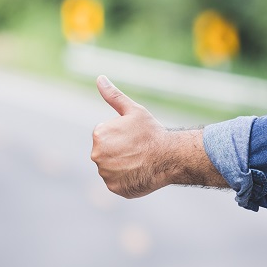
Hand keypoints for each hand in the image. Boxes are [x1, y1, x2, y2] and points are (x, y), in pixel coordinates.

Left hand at [89, 76, 222, 197]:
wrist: (169, 157)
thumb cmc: (152, 132)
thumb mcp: (133, 110)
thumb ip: (113, 95)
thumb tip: (99, 78)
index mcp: (99, 134)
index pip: (105, 135)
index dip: (121, 135)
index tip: (134, 137)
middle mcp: (97, 155)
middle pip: (106, 152)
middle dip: (119, 151)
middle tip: (138, 150)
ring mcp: (105, 174)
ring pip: (111, 168)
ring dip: (122, 165)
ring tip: (139, 161)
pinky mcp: (114, 188)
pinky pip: (117, 183)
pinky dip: (126, 179)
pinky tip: (138, 173)